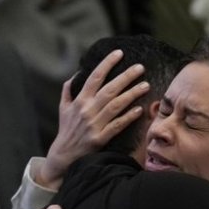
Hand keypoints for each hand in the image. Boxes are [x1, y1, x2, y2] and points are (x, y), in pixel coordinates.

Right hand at [36, 49, 148, 188]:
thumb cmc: (66, 129)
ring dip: (131, 94)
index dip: (107, 64)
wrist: (63, 155)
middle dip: (126, 77)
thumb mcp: (63, 108)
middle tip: (140, 67)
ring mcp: (94, 124)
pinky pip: (117, 126)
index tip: (119, 53)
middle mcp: (87, 110)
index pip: (95, 77)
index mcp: (79, 100)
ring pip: (115, 106)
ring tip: (145, 85)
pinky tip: (140, 110)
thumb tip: (77, 73)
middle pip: (109, 89)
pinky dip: (128, 117)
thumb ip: (68, 90)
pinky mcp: (100, 139)